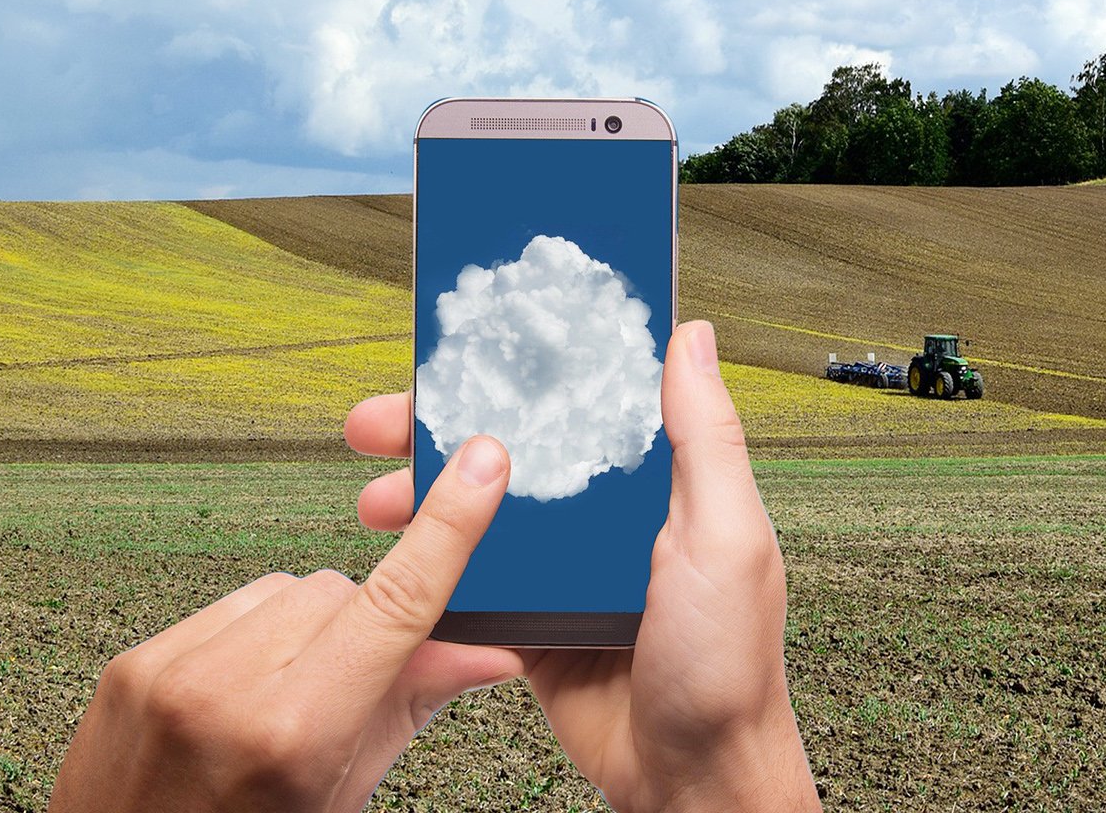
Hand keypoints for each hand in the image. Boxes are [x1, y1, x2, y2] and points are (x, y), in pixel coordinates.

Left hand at [50, 435, 521, 812]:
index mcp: (297, 732)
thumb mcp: (344, 794)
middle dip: (362, 627)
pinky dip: (252, 635)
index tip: (481, 465)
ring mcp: (171, 669)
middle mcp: (228, 689)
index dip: (447, 529)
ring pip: (287, 588)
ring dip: (304, 627)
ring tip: (283, 698)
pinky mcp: (134, 660)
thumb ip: (412, 704)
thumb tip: (490, 650)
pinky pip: (228, 605)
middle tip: (349, 691)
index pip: (395, 604)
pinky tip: (240, 691)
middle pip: (341, 590)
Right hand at [353, 321, 819, 812]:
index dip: (527, 367)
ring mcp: (567, 569)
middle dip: (447, 429)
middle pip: (517, 450)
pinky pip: (474, 580)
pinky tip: (397, 551)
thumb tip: (690, 337)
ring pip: (483, 511)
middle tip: (383, 420)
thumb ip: (705, 440)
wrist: (691, 779)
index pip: (586, 402)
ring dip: (426, 494)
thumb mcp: (725, 536)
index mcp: (659, 483)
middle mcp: (608, 517)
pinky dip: (434, 563)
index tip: (468, 341)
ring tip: (377, 495)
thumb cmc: (728, 662)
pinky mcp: (533, 620)